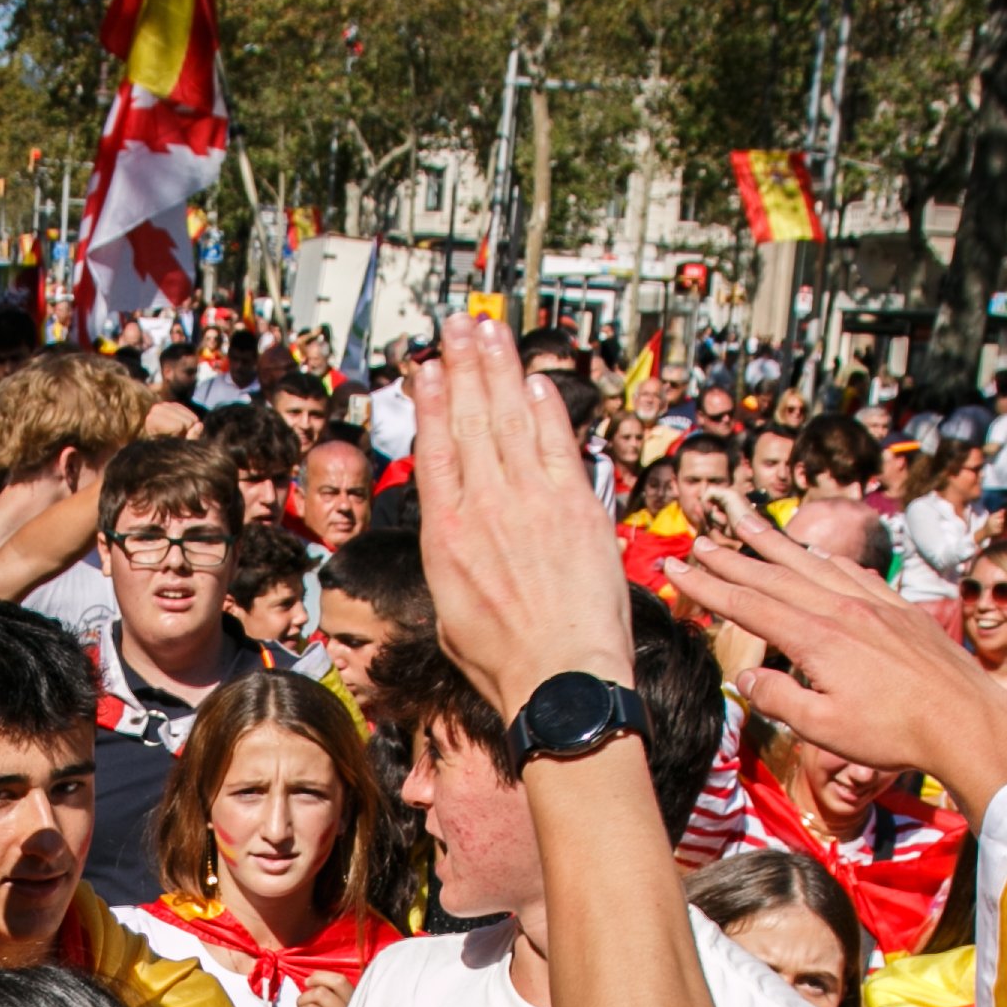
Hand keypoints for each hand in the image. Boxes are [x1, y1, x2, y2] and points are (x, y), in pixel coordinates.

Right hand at [407, 315, 630, 718]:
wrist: (561, 681)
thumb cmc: (505, 662)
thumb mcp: (450, 612)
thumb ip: (450, 559)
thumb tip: (451, 535)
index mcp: (444, 536)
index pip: (435, 449)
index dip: (433, 400)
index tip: (430, 366)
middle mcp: (484, 509)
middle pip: (471, 419)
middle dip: (464, 365)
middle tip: (459, 325)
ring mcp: (532, 503)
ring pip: (511, 419)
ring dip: (499, 369)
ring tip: (489, 331)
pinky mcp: (576, 508)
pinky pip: (558, 443)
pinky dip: (546, 408)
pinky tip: (535, 380)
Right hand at [673, 523, 1006, 820]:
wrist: (965, 719)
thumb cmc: (894, 732)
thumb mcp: (824, 728)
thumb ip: (779, 698)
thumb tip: (746, 677)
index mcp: (816, 637)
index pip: (748, 604)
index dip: (707, 585)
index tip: (677, 567)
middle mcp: (841, 608)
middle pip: (773, 575)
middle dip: (730, 556)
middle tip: (698, 540)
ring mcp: (873, 603)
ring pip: (812, 563)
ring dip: (773, 544)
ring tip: (746, 523)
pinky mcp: (898, 607)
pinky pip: (851, 571)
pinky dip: (822, 559)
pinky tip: (815, 556)